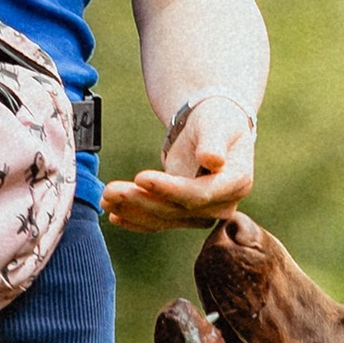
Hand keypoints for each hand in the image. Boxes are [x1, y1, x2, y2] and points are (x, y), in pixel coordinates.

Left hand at [100, 90, 255, 233]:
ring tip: (106, 197)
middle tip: (111, 190)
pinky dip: (134, 219)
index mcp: (237, 182)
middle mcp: (222, 204)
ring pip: (164, 218)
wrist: (214, 128)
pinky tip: (113, 214)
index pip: (200, 194)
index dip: (170, 189)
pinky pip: (157, 222)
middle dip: (142, 201)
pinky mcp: (183, 213)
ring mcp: (202, 213)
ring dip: (132, 210)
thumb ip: (215, 142)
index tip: (141, 177)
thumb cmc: (217, 120)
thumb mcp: (218, 123)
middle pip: (177, 210)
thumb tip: (214, 160)